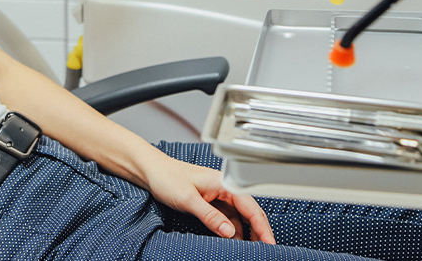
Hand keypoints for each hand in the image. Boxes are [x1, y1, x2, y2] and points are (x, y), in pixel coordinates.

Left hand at [141, 155, 275, 243]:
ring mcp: (218, 196)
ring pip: (239, 218)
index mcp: (224, 184)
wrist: (151, 171)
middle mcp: (224, 189)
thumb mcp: (188, 199)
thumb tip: (229, 232)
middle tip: (263, 250)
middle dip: (258, 231)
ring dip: (245, 233)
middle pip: (249, 213)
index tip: (269, 243)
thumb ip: (210, 216)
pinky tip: (232, 241)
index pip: (251, 207)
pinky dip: (232, 231)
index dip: (262, 226)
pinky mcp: (210, 203)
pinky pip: (227, 219)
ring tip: (249, 249)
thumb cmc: (167, 177)